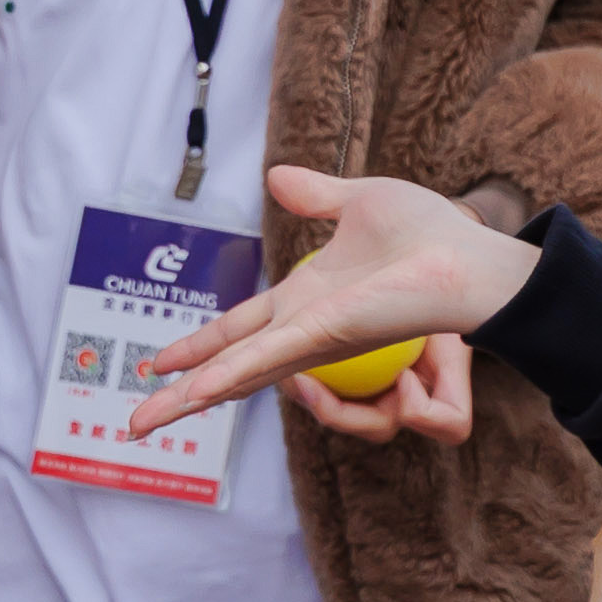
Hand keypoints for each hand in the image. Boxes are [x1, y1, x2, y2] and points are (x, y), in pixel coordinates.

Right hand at [124, 165, 538, 436]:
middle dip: (179, 393)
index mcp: (306, 302)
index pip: (237, 329)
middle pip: (226, 365)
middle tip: (134, 421)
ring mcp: (310, 341)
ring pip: (235, 375)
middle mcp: (303, 331)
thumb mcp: (358, 201)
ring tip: (141, 425)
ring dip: (187, 400)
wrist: (468, 254)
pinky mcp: (323, 338)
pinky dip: (226, 375)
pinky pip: (265, 359)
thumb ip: (314, 196)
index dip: (197, 347)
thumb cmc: (429, 235)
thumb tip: (276, 176)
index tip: (157, 364)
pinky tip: (195, 393)